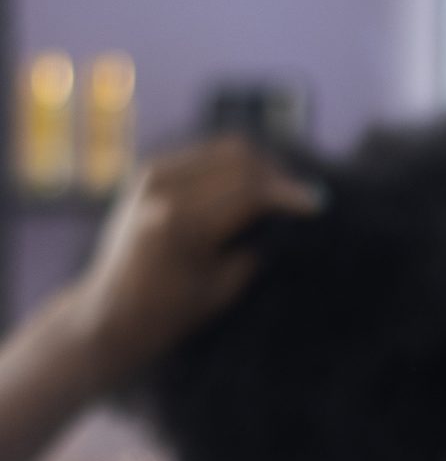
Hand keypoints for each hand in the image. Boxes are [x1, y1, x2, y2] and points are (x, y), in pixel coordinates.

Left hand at [61, 137, 322, 384]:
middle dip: (280, 175)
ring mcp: (151, 174)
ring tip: (284, 190)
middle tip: (306, 196)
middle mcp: (162, 188)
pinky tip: (255, 184)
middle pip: (240, 158)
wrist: (111, 311)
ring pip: (226, 149)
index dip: (291, 195)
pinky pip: (206, 153)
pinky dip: (236, 164)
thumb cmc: (173, 311)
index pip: (250, 191)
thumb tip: (292, 219)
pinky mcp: (149, 171)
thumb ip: (258, 246)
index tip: (320, 204)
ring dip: (261, 166)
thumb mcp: (226, 285)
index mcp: (180, 222)